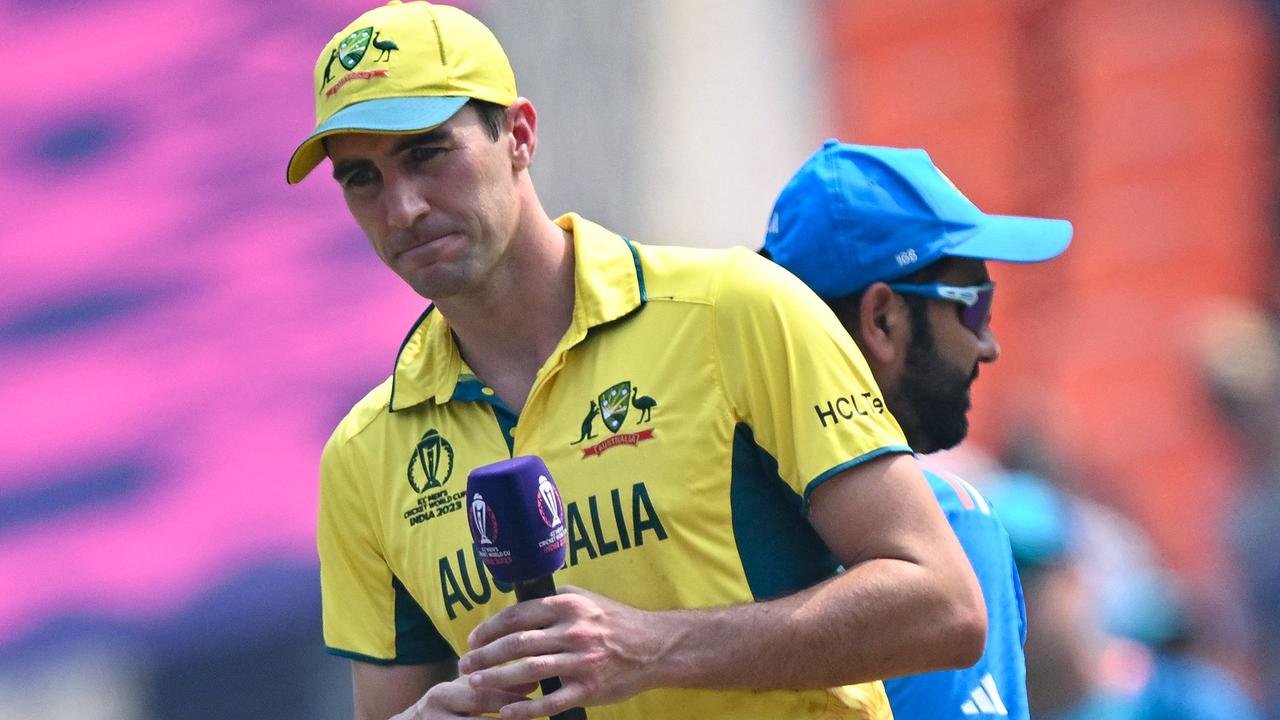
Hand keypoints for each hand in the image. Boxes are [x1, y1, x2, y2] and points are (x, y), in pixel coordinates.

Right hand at [391, 674, 535, 719]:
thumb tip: (532, 679)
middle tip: (535, 717)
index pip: (481, 696)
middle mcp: (436, 718)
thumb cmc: (444, 706)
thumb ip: (493, 684)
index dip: (510, 699)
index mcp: (442, 696)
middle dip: (510, 719)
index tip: (535, 701)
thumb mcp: (463, 691)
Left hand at [458, 586, 669, 718]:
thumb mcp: (587, 599)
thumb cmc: (616, 622)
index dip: (489, 628)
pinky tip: (506, 712)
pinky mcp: (589, 689)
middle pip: (516, 644)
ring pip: (528, 671)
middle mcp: (573, 631)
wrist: (655, 647)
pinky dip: (525, 709)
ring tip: (475, 683)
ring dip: (496, 678)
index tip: (473, 639)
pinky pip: (550, 702)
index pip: (517, 615)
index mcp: (568, 606)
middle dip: (484, 655)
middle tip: (465, 664)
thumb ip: (555, 599)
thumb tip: (520, 603)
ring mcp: (581, 662)